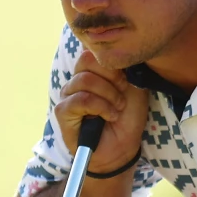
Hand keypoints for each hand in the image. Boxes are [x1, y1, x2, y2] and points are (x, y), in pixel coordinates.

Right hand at [55, 51, 148, 172]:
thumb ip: (124, 66)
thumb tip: (115, 51)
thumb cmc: (128, 117)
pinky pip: (81, 99)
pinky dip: (100, 107)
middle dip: (111, 78)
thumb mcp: (134, 86)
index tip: (125, 82)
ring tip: (117, 109)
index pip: (94, 50)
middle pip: (86, 59)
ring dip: (108, 95)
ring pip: (85, 80)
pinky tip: (109, 116)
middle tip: (122, 94)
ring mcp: (68, 94)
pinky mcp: (62, 111)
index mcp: (92, 70)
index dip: (113, 64)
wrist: (123, 146)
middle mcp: (77, 79)